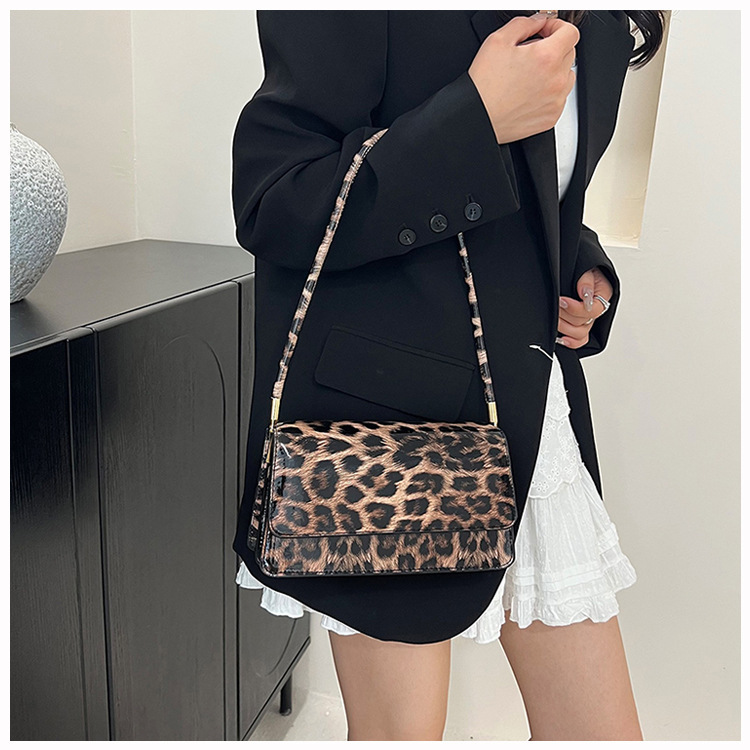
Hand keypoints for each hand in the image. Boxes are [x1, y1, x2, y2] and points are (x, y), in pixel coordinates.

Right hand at [468, 13, 578, 143]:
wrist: (477, 116)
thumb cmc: (484, 85)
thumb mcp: (498, 41)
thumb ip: (524, 23)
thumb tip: (538, 21)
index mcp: (546, 57)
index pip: (570, 33)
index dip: (557, 27)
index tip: (546, 32)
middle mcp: (556, 81)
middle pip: (569, 54)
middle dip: (554, 49)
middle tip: (532, 55)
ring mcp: (555, 102)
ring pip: (567, 77)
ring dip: (554, 72)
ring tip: (531, 76)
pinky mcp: (551, 118)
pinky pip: (559, 99)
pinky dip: (549, 94)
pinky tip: (530, 93)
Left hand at [556, 267, 613, 348]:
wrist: (577, 265)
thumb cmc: (583, 267)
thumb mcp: (586, 268)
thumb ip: (586, 281)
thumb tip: (585, 294)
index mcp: (603, 294)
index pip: (593, 310)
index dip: (576, 308)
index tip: (562, 300)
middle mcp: (596, 308)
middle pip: (584, 323)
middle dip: (566, 315)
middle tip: (555, 305)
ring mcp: (588, 318)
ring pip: (580, 333)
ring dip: (564, 327)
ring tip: (554, 317)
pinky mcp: (579, 325)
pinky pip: (580, 340)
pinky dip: (571, 342)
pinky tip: (561, 338)